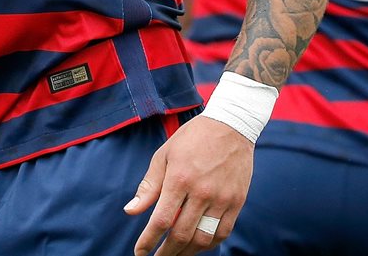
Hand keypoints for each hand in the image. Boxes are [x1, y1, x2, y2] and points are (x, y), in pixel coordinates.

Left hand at [125, 116, 253, 255]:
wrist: (231, 125)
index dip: (149, 241)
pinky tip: (197, 245)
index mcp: (179, 178)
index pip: (161, 220)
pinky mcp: (237, 201)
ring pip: (203, 239)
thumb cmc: (192, 138)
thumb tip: (130, 211)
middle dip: (166, 253)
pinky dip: (208, 244)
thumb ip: (149, 185)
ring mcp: (222, 198)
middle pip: (181, 235)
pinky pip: (222, 233)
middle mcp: (201, 191)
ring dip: (186, 253)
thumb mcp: (164, 155)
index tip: (140, 252)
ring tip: (175, 255)